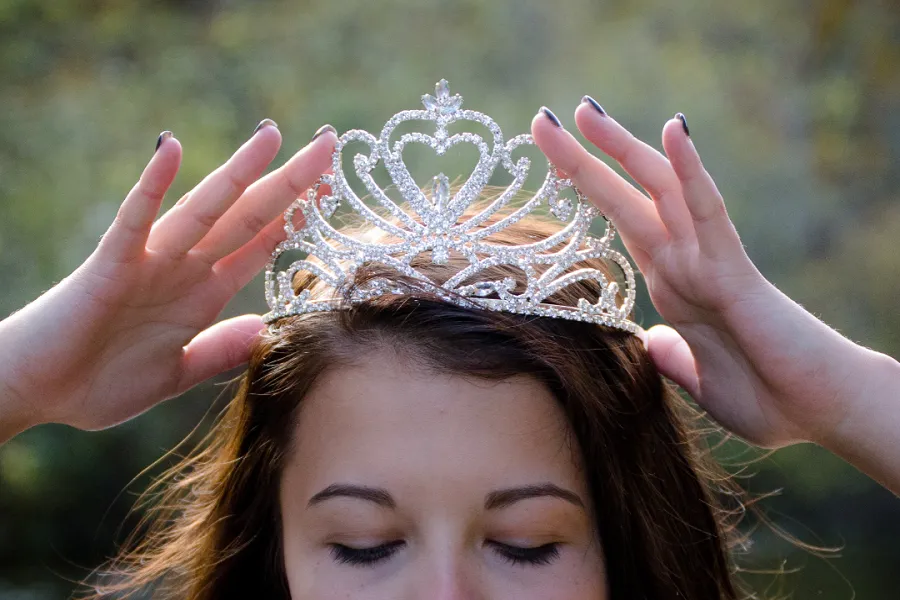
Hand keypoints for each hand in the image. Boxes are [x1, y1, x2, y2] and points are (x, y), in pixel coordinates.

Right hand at [0, 122, 335, 439]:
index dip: (299, 216)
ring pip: (204, 208)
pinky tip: (171, 149)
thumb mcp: (176, 374)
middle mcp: (184, 268)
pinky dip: (152, 184)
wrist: (33, 394)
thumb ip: (219, 351)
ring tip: (273, 135)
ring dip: (239, 172)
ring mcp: (149, 261)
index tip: (334, 189)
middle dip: (290, 183)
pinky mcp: (110, 264)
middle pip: (247, 216)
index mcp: (203, 294)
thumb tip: (267, 330)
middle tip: (329, 144)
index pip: (261, 244)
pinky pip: (134, 218)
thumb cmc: (97, 382)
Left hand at [532, 101, 895, 450]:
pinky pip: (710, 213)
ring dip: (623, 148)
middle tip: (544, 119)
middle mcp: (684, 262)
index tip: (548, 159)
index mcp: (671, 284)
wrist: (819, 415)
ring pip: (661, 190)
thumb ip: (671, 357)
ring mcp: (707, 260)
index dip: (585, 190)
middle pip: (627, 195)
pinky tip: (672, 132)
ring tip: (586, 111)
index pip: (619, 222)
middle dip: (584, 157)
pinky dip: (691, 172)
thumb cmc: (767, 399)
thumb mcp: (697, 380)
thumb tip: (652, 343)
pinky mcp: (734, 271)